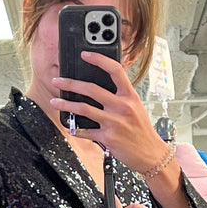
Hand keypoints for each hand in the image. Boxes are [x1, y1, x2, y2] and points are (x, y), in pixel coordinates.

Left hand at [51, 52, 169, 173]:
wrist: (151, 154)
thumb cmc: (142, 130)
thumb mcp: (137, 107)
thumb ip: (121, 96)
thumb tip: (100, 86)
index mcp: (130, 96)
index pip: (115, 70)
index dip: (99, 59)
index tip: (85, 54)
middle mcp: (122, 107)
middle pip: (91, 89)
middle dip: (70, 84)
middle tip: (57, 81)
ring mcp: (114, 122)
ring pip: (83, 108)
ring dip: (66, 105)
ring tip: (55, 102)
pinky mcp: (107, 138)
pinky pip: (85, 131)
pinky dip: (75, 128)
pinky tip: (70, 126)